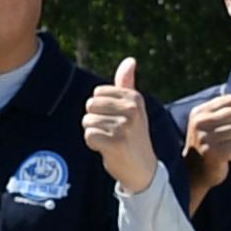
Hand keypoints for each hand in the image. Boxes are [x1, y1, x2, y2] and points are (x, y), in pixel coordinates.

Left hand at [82, 58, 158, 192]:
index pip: (97, 93)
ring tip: (110, 141)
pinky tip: (107, 149)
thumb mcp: (134, 108)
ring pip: (87, 121)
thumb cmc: (133, 136)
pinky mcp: (116, 142)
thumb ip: (127, 84)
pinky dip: (93, 144)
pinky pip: (89, 136)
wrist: (143, 170)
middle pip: (90, 106)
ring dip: (94, 134)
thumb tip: (130, 60)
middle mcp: (132, 109)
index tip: (115, 120)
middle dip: (95, 120)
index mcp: (135, 98)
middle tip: (112, 133)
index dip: (100, 108)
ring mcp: (124, 126)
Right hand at [179, 90, 230, 202]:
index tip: (226, 127)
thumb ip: (230, 108)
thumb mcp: (214, 124)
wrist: (193, 174)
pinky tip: (225, 158)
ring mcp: (205, 138)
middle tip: (227, 141)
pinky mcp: (212, 153)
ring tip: (225, 149)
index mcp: (199, 112)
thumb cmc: (207, 146)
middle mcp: (200, 123)